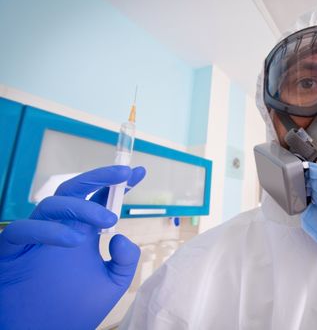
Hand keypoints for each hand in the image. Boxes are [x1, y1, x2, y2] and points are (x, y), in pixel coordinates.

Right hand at [0, 165, 145, 329]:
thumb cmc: (75, 308)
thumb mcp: (112, 283)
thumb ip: (126, 260)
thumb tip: (121, 236)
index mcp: (83, 231)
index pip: (100, 199)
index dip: (117, 184)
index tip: (139, 172)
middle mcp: (59, 227)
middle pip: (75, 190)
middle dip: (100, 178)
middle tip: (124, 174)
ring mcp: (35, 237)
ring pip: (51, 204)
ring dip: (82, 207)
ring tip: (109, 221)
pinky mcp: (11, 251)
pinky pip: (22, 230)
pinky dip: (47, 230)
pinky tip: (74, 240)